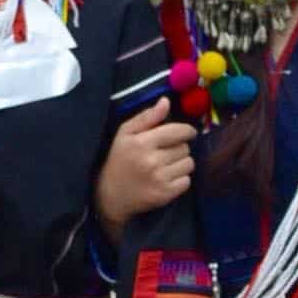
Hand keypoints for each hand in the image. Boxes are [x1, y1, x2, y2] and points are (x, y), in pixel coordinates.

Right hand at [94, 99, 196, 241]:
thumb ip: (147, 117)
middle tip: (167, 152)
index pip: (178, 131)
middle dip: (179, 148)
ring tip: (167, 165)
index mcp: (142, 142)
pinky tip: (167, 178)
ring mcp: (159, 179)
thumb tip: (166, 101)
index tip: (187, 133)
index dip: (187, 131)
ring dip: (181, 163)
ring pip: (189, 164)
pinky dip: (180, 179)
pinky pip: (187, 181)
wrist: (109, 195)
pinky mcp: (164, 195)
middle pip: (185, 148)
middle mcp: (152, 161)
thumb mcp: (125, 134)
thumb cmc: (118, 160)